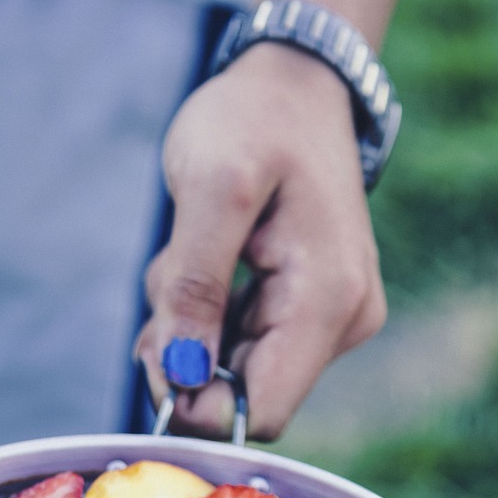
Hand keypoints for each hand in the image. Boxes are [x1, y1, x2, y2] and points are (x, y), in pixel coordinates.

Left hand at [134, 42, 387, 439]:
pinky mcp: (306, 308)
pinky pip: (237, 340)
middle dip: (184, 352)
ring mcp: (327, 316)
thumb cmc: (252, 122)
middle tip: (164, 284)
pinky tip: (196, 260)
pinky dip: (200, 312)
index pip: (262, 413)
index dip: (197, 402)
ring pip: (230, 368)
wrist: (291, 84)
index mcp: (327, 300)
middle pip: (240, 394)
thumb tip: (184, 374)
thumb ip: (194, 287)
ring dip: (186, 325)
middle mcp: (341, 321)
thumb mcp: (210, 190)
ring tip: (184, 254)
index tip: (156, 350)